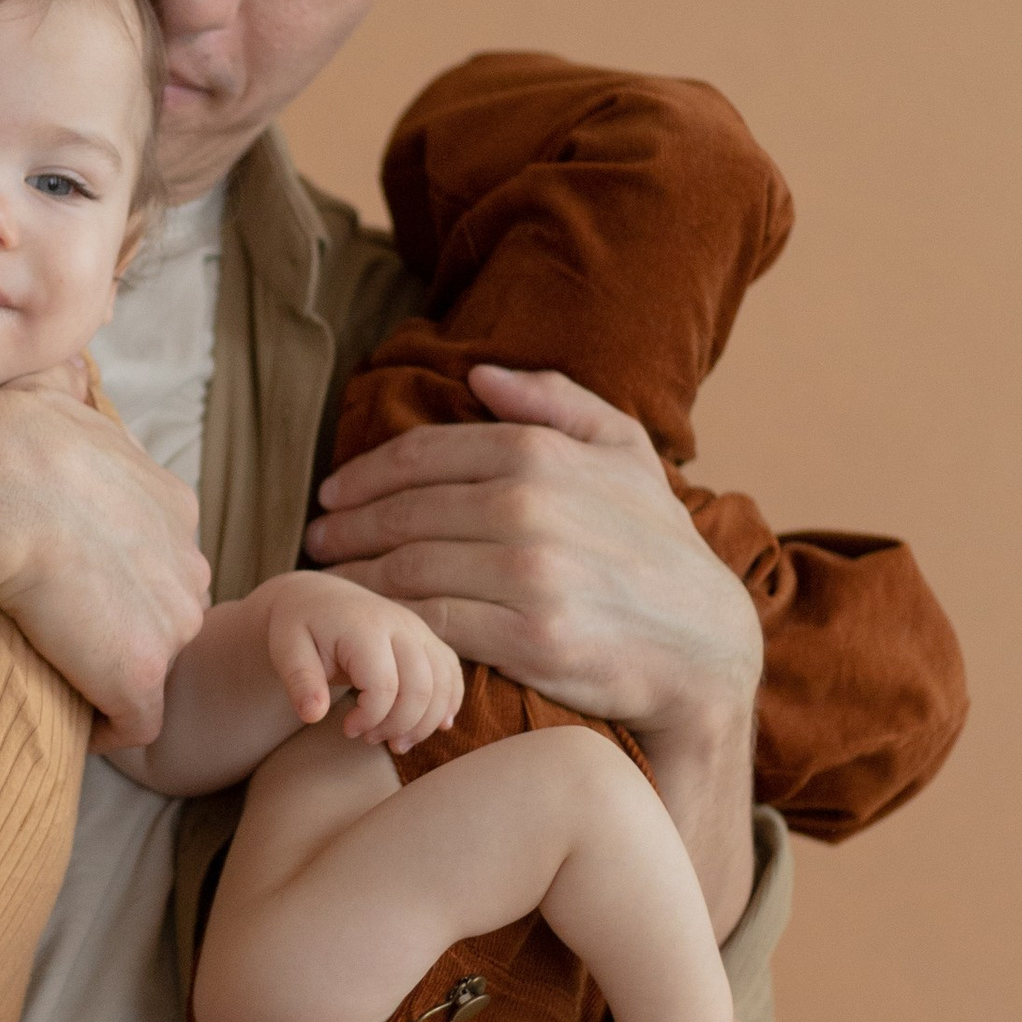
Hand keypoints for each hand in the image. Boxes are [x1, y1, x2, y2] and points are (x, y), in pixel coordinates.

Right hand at [0, 389, 211, 746]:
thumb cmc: (6, 438)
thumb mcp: (53, 396)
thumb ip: (69, 395)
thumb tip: (59, 369)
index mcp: (172, 505)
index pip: (161, 559)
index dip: (119, 580)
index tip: (73, 589)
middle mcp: (188, 564)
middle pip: (168, 615)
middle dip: (127, 631)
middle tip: (65, 637)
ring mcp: (171, 623)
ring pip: (153, 666)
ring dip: (116, 677)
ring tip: (64, 675)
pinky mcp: (143, 675)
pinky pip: (136, 725)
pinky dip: (106, 727)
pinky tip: (71, 714)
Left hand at [255, 572, 463, 747]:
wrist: (317, 598)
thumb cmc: (299, 626)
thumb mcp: (286, 650)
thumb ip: (300, 682)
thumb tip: (313, 716)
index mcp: (364, 627)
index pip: (384, 686)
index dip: (370, 719)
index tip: (346, 729)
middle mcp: (400, 625)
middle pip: (421, 689)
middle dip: (398, 726)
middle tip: (369, 738)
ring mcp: (419, 631)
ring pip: (443, 685)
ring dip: (425, 723)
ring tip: (396, 742)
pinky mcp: (427, 640)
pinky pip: (452, 675)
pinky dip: (448, 705)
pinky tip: (434, 726)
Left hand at [307, 364, 762, 742]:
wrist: (706, 645)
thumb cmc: (657, 544)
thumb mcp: (627, 452)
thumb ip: (557, 401)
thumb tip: (481, 376)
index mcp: (543, 455)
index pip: (423, 456)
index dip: (365, 474)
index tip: (331, 492)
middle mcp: (531, 508)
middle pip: (404, 515)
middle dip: (347, 527)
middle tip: (316, 539)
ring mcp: (531, 576)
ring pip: (408, 570)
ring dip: (355, 575)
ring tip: (328, 579)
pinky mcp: (531, 640)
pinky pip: (434, 624)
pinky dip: (390, 621)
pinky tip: (369, 622)